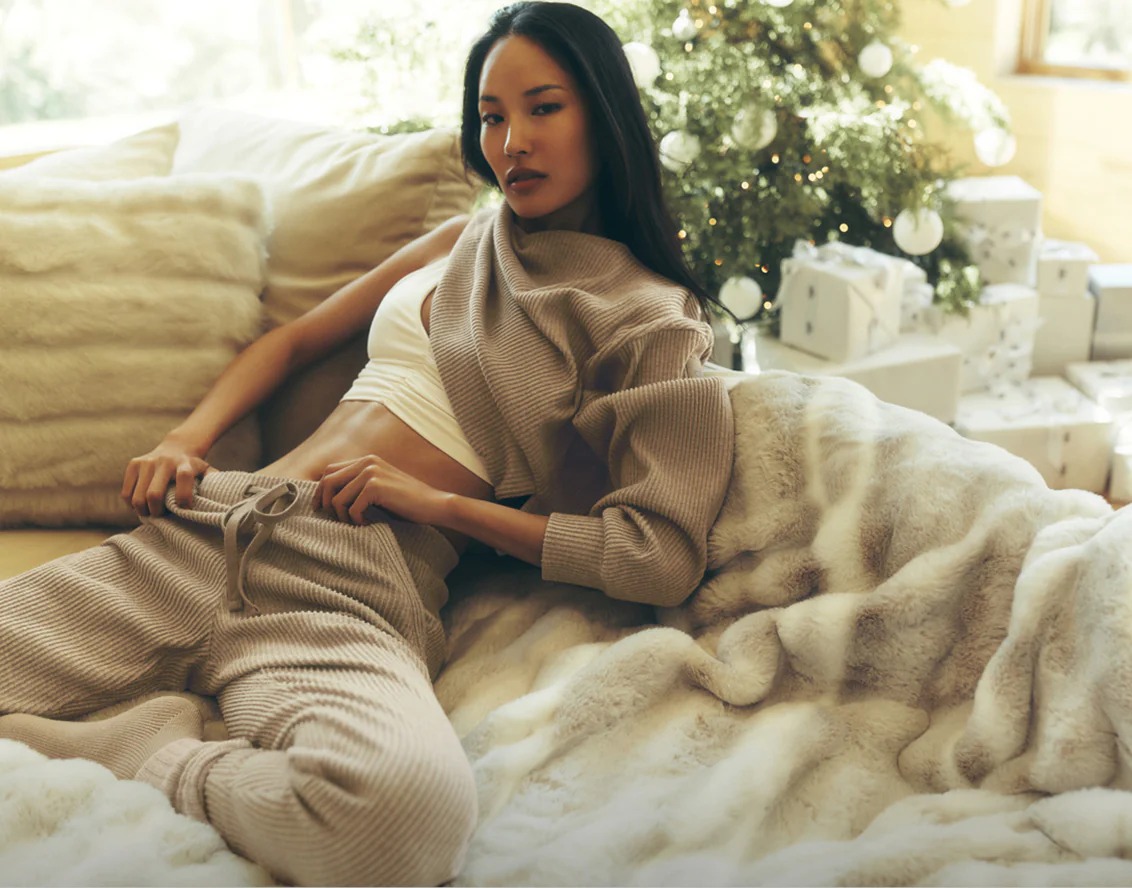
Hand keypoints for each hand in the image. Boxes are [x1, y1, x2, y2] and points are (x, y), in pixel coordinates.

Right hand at [121, 437, 210, 516]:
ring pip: (137, 496)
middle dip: (156, 511)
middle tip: (161, 516)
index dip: (184, 498)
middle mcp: (165, 462)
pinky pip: (126, 493)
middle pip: (154, 494)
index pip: (184, 479)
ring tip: (150, 513)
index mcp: (185, 464)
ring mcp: (147, 462)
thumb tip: (222, 499)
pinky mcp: (134, 464)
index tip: (185, 509)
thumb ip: (214, 483)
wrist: (176, 447)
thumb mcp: (207, 471)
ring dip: (143, 511)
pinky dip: (131, 504)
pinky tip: (140, 505)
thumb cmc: (193, 467)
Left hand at [314, 455, 449, 526]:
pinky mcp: (376, 486)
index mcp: (367, 460)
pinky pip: (351, 509)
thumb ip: (359, 486)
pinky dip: (356, 521)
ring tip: (356, 523)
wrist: (434, 504)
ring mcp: (371, 472)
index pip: (330, 471)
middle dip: (324, 502)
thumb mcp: (380, 488)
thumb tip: (329, 498)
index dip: (320, 490)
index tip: (320, 508)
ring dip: (342, 516)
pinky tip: (367, 523)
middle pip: (328, 481)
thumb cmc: (407, 502)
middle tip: (330, 519)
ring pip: (337, 498)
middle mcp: (367, 462)